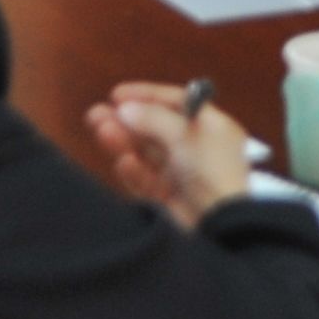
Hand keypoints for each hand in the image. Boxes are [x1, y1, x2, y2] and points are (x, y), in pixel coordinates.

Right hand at [88, 83, 252, 225]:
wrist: (223, 224)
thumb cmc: (214, 171)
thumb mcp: (186, 134)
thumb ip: (153, 119)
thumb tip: (124, 109)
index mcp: (211, 127)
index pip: (176, 104)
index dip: (147, 96)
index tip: (117, 94)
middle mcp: (195, 148)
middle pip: (155, 129)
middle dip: (126, 120)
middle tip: (96, 114)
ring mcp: (181, 175)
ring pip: (145, 154)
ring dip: (123, 141)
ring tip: (100, 130)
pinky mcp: (167, 200)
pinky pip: (145, 180)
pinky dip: (133, 170)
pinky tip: (122, 161)